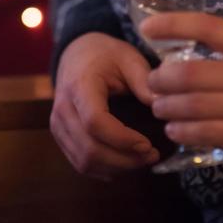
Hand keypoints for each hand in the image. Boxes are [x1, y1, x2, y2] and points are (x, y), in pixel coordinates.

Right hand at [51, 32, 159, 178]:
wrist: (77, 53)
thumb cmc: (105, 55)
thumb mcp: (128, 57)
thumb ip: (144, 80)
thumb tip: (164, 106)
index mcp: (80, 85)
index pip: (95, 122)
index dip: (122, 139)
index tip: (148, 144)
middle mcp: (63, 108)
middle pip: (89, 149)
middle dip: (124, 159)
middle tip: (152, 156)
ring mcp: (57, 125)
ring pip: (84, 161)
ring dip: (116, 168)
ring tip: (142, 159)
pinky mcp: (60, 136)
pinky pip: (80, 163)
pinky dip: (104, 169)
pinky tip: (125, 161)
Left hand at [142, 12, 222, 173]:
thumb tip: (189, 50)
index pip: (207, 26)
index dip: (173, 24)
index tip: (147, 27)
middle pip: (191, 73)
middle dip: (162, 79)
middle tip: (152, 82)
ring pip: (193, 105)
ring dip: (168, 108)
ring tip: (159, 107)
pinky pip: (206, 133)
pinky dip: (184, 131)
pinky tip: (175, 129)